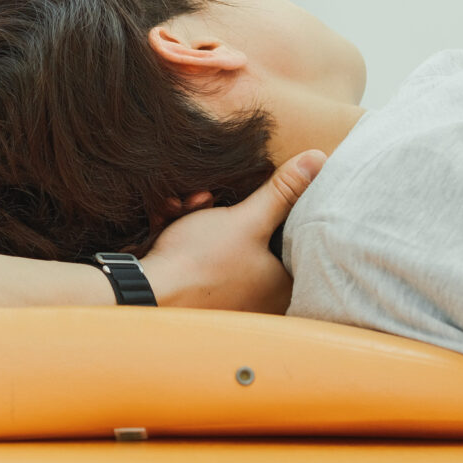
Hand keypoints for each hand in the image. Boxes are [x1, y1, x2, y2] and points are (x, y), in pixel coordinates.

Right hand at [139, 150, 324, 312]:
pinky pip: (206, 258)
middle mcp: (262, 301)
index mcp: (282, 287)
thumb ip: (282, 191)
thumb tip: (318, 160)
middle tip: (208, 200)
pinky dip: (191, 236)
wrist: (144, 291)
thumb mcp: (245, 219)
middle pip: (256, 240)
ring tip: (189, 207)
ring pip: (227, 245)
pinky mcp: (203, 297)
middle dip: (231, 213)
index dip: (272, 211)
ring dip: (206, 218)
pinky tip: (173, 220)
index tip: (252, 199)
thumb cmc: (200, 261)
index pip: (293, 239)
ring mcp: (231, 301)